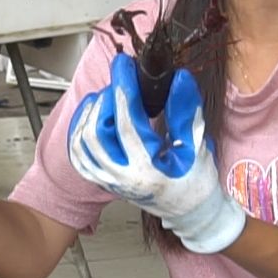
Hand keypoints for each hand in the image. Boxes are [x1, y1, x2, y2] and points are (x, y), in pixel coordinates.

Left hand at [67, 54, 246, 253]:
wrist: (190, 212)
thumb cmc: (197, 182)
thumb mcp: (197, 145)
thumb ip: (185, 111)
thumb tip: (180, 79)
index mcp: (147, 169)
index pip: (126, 121)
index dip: (123, 88)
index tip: (124, 65)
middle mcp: (122, 177)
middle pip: (97, 131)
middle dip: (105, 99)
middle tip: (120, 85)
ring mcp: (109, 181)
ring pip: (82, 143)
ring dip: (89, 114)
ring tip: (105, 98)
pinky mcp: (103, 181)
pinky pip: (79, 156)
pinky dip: (79, 132)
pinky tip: (90, 117)